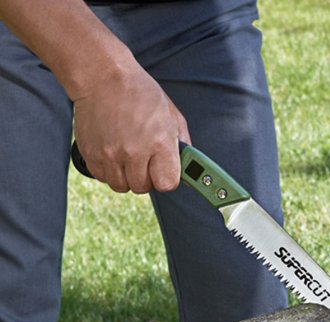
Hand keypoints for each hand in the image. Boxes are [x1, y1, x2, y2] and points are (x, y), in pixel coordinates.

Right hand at [73, 61, 189, 193]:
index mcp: (159, 143)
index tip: (163, 170)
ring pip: (122, 186)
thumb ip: (183, 147)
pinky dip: (109, 170)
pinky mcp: (91, 154)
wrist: (103, 76)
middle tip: (144, 158)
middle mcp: (134, 151)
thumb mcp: (172, 116)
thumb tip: (189, 173)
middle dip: (146, 177)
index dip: (166, 179)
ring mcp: (110, 154)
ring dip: (126, 176)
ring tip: (127, 155)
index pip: (167, 184)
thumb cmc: (141, 94)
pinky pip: (103, 178)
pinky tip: (113, 152)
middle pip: (143, 187)